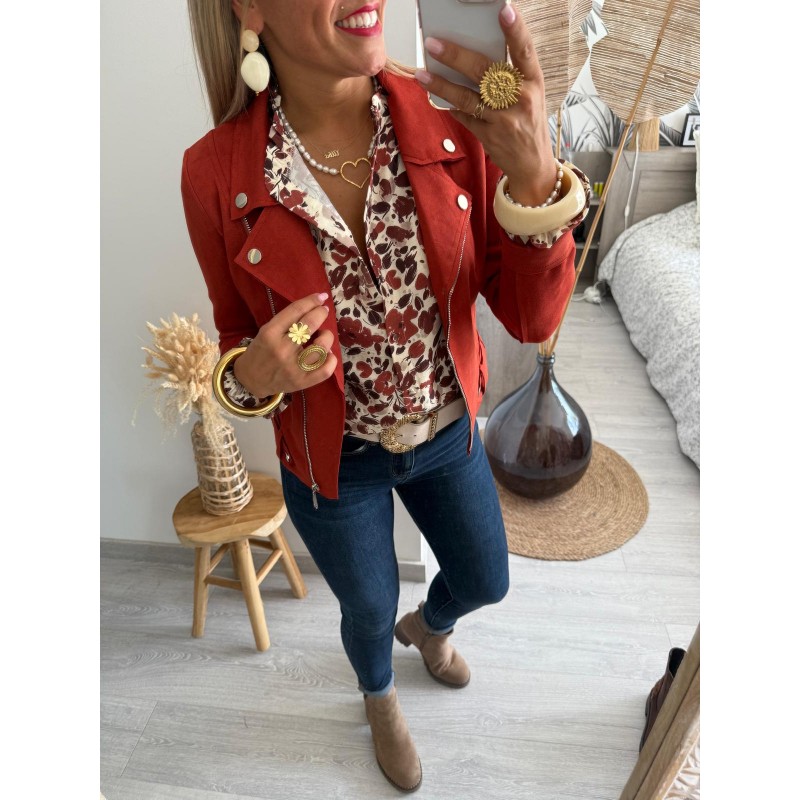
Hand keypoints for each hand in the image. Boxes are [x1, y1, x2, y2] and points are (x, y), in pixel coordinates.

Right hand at [233, 292, 337, 396]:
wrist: (251, 379)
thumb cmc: (261, 351)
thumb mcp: (267, 330)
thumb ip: (287, 319)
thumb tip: (315, 305)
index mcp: (270, 333)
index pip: (295, 311)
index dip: (312, 301)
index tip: (321, 297)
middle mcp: (282, 350)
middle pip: (310, 325)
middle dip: (321, 313)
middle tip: (323, 311)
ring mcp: (293, 368)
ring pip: (321, 347)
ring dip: (327, 336)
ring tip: (322, 335)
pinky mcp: (301, 382)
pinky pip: (325, 370)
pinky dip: (331, 359)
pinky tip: (327, 354)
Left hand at [415, 1, 555, 205]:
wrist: (533, 164)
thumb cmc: (528, 122)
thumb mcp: (530, 95)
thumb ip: (511, 75)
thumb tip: (475, 51)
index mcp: (533, 82)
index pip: (525, 51)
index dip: (515, 30)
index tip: (504, 9)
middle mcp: (520, 99)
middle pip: (485, 72)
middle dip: (457, 56)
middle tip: (434, 44)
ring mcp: (504, 120)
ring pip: (467, 97)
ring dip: (441, 85)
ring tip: (422, 74)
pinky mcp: (489, 136)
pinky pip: (464, 116)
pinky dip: (450, 106)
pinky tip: (435, 96)